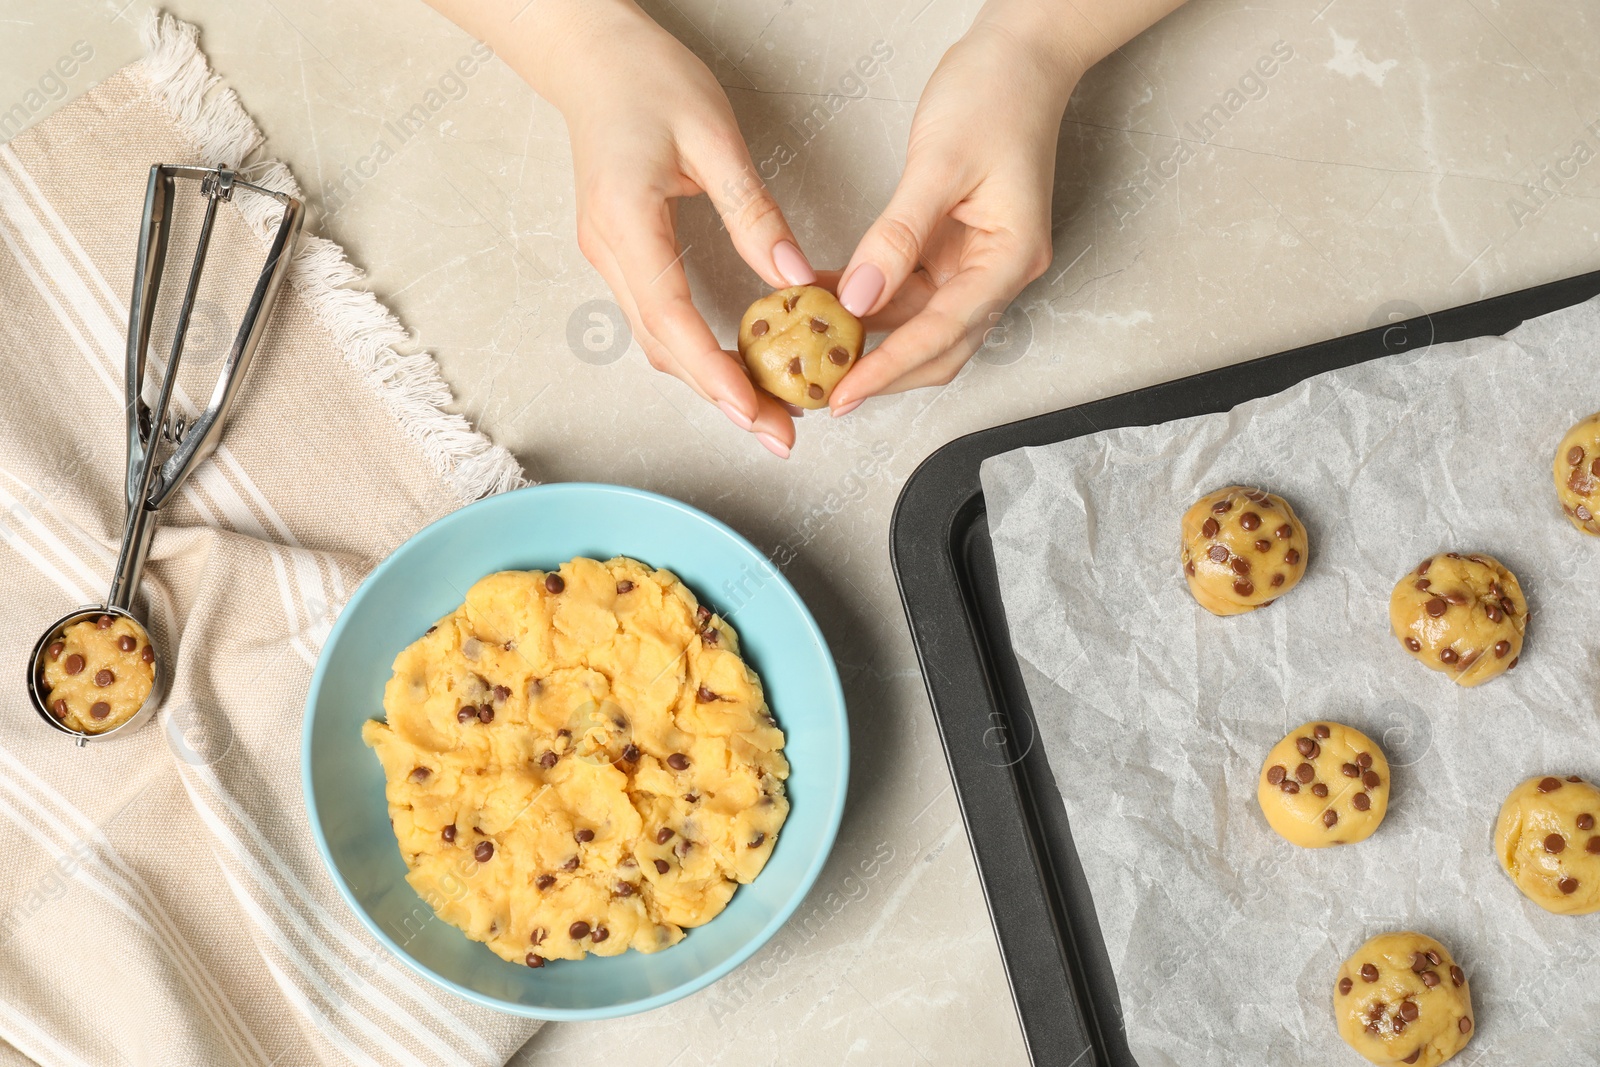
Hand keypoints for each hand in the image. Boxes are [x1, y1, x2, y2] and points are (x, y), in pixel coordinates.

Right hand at [438, 0, 815, 455]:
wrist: (589, 57)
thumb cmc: (646, 79)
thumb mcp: (712, 135)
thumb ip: (752, 208)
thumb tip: (791, 276)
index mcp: (626, 223)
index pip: (671, 320)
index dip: (713, 374)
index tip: (754, 413)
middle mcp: (609, 251)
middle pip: (664, 348)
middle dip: (721, 397)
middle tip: (779, 433)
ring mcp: (609, 257)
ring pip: (658, 341)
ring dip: (709, 380)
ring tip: (768, 409)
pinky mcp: (621, 254)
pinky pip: (658, 318)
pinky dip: (695, 349)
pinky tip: (735, 362)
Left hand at [826, 5, 1088, 415]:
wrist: (1020, 56)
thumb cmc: (996, 95)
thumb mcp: (939, 163)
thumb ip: (898, 235)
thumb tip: (860, 296)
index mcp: (1010, 258)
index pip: (943, 332)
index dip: (890, 368)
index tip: (845, 393)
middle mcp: (997, 270)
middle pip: (938, 347)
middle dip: (882, 372)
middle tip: (824, 390)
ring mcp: (975, 262)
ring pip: (918, 323)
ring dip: (869, 338)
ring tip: (813, 347)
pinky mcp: (952, 248)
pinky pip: (906, 288)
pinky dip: (866, 297)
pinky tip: (822, 296)